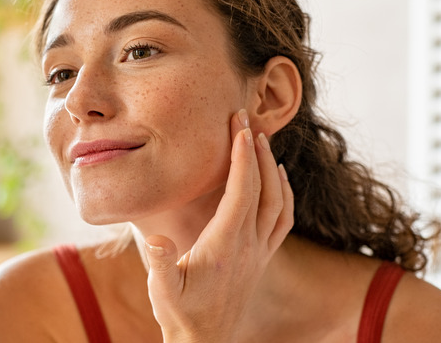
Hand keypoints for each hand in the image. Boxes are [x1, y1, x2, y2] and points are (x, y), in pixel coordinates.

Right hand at [144, 109, 293, 342]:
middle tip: (245, 119)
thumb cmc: (180, 314)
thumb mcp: (163, 290)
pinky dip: (284, 193)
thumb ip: (161, 263)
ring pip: (279, 201)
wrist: (205, 342)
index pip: (242, 191)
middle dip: (256, 150)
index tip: (237, 127)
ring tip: (260, 141)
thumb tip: (156, 238)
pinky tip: (278, 179)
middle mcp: (249, 245)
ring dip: (272, 168)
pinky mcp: (262, 258)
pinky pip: (283, 219)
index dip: (241, 156)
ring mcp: (259, 252)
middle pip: (263, 188)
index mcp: (226, 245)